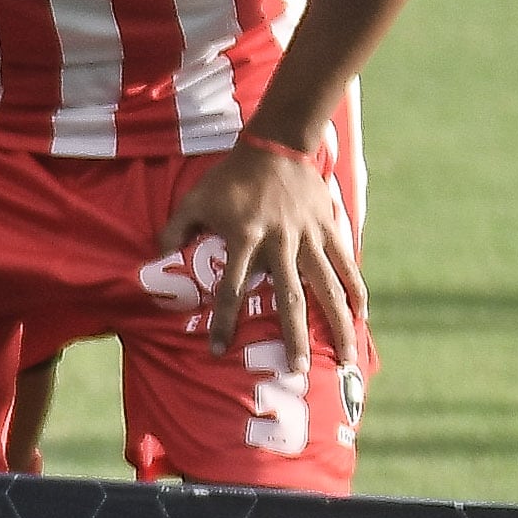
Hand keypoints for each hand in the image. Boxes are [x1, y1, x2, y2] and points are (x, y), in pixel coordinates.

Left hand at [164, 137, 364, 380]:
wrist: (274, 146)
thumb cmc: (229, 177)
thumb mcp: (193, 199)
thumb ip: (175, 229)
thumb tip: (155, 257)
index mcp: (243, 239)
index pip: (230, 288)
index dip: (222, 320)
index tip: (218, 350)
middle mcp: (278, 243)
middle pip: (288, 298)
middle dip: (293, 337)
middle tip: (295, 370)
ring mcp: (308, 237)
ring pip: (326, 287)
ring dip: (336, 323)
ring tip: (346, 357)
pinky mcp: (329, 229)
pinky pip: (345, 265)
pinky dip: (355, 290)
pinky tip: (362, 316)